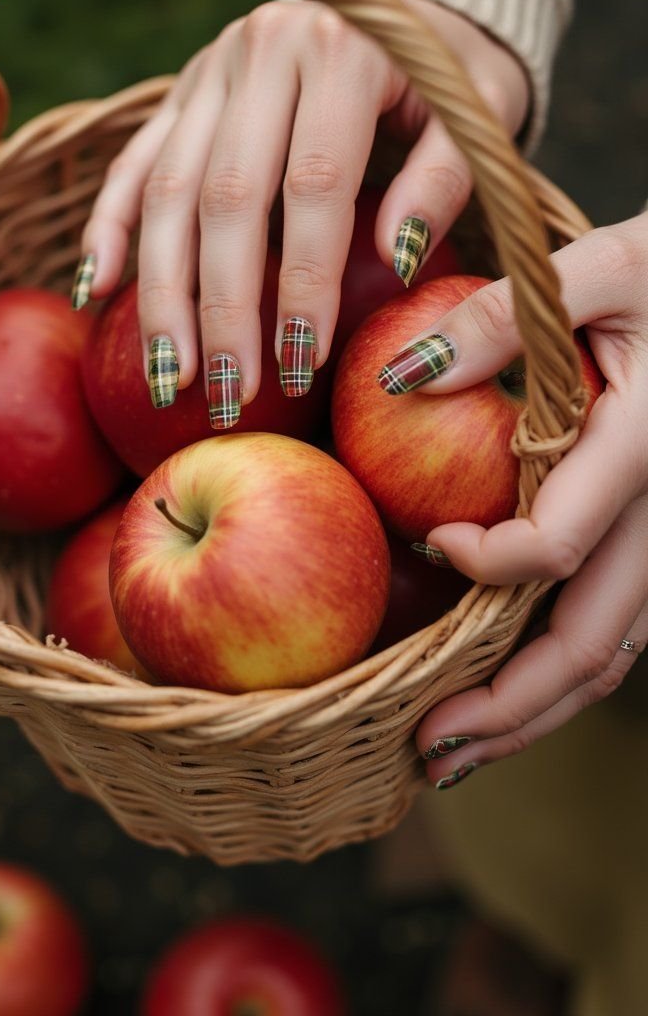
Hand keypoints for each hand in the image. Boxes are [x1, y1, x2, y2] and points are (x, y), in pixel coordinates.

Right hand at [73, 0, 527, 420]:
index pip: (313, 184)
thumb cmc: (451, 75)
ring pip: (167, 188)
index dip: (304, 280)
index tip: (303, 362)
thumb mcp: (478, 113)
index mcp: (340, 49)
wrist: (404, 0)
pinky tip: (96, 290)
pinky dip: (109, 226)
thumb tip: (395, 258)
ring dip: (162, 290)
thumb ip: (445, 179)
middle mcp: (262, 49)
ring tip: (170, 375)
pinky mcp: (181, 87)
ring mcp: (211, 67)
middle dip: (223, 308)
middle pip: (226, 196)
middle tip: (228, 393)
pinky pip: (133, 162)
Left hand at [395, 213, 647, 787]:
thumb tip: (398, 378)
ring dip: (537, 709)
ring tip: (458, 755)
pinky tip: (512, 683)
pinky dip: (564, 667)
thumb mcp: (594, 265)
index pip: (559, 544)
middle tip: (427, 750)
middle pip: (594, 642)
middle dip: (510, 707)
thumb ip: (500, 319)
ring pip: (612, 650)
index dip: (487, 562)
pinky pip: (619, 621)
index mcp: (647, 447)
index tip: (428, 538)